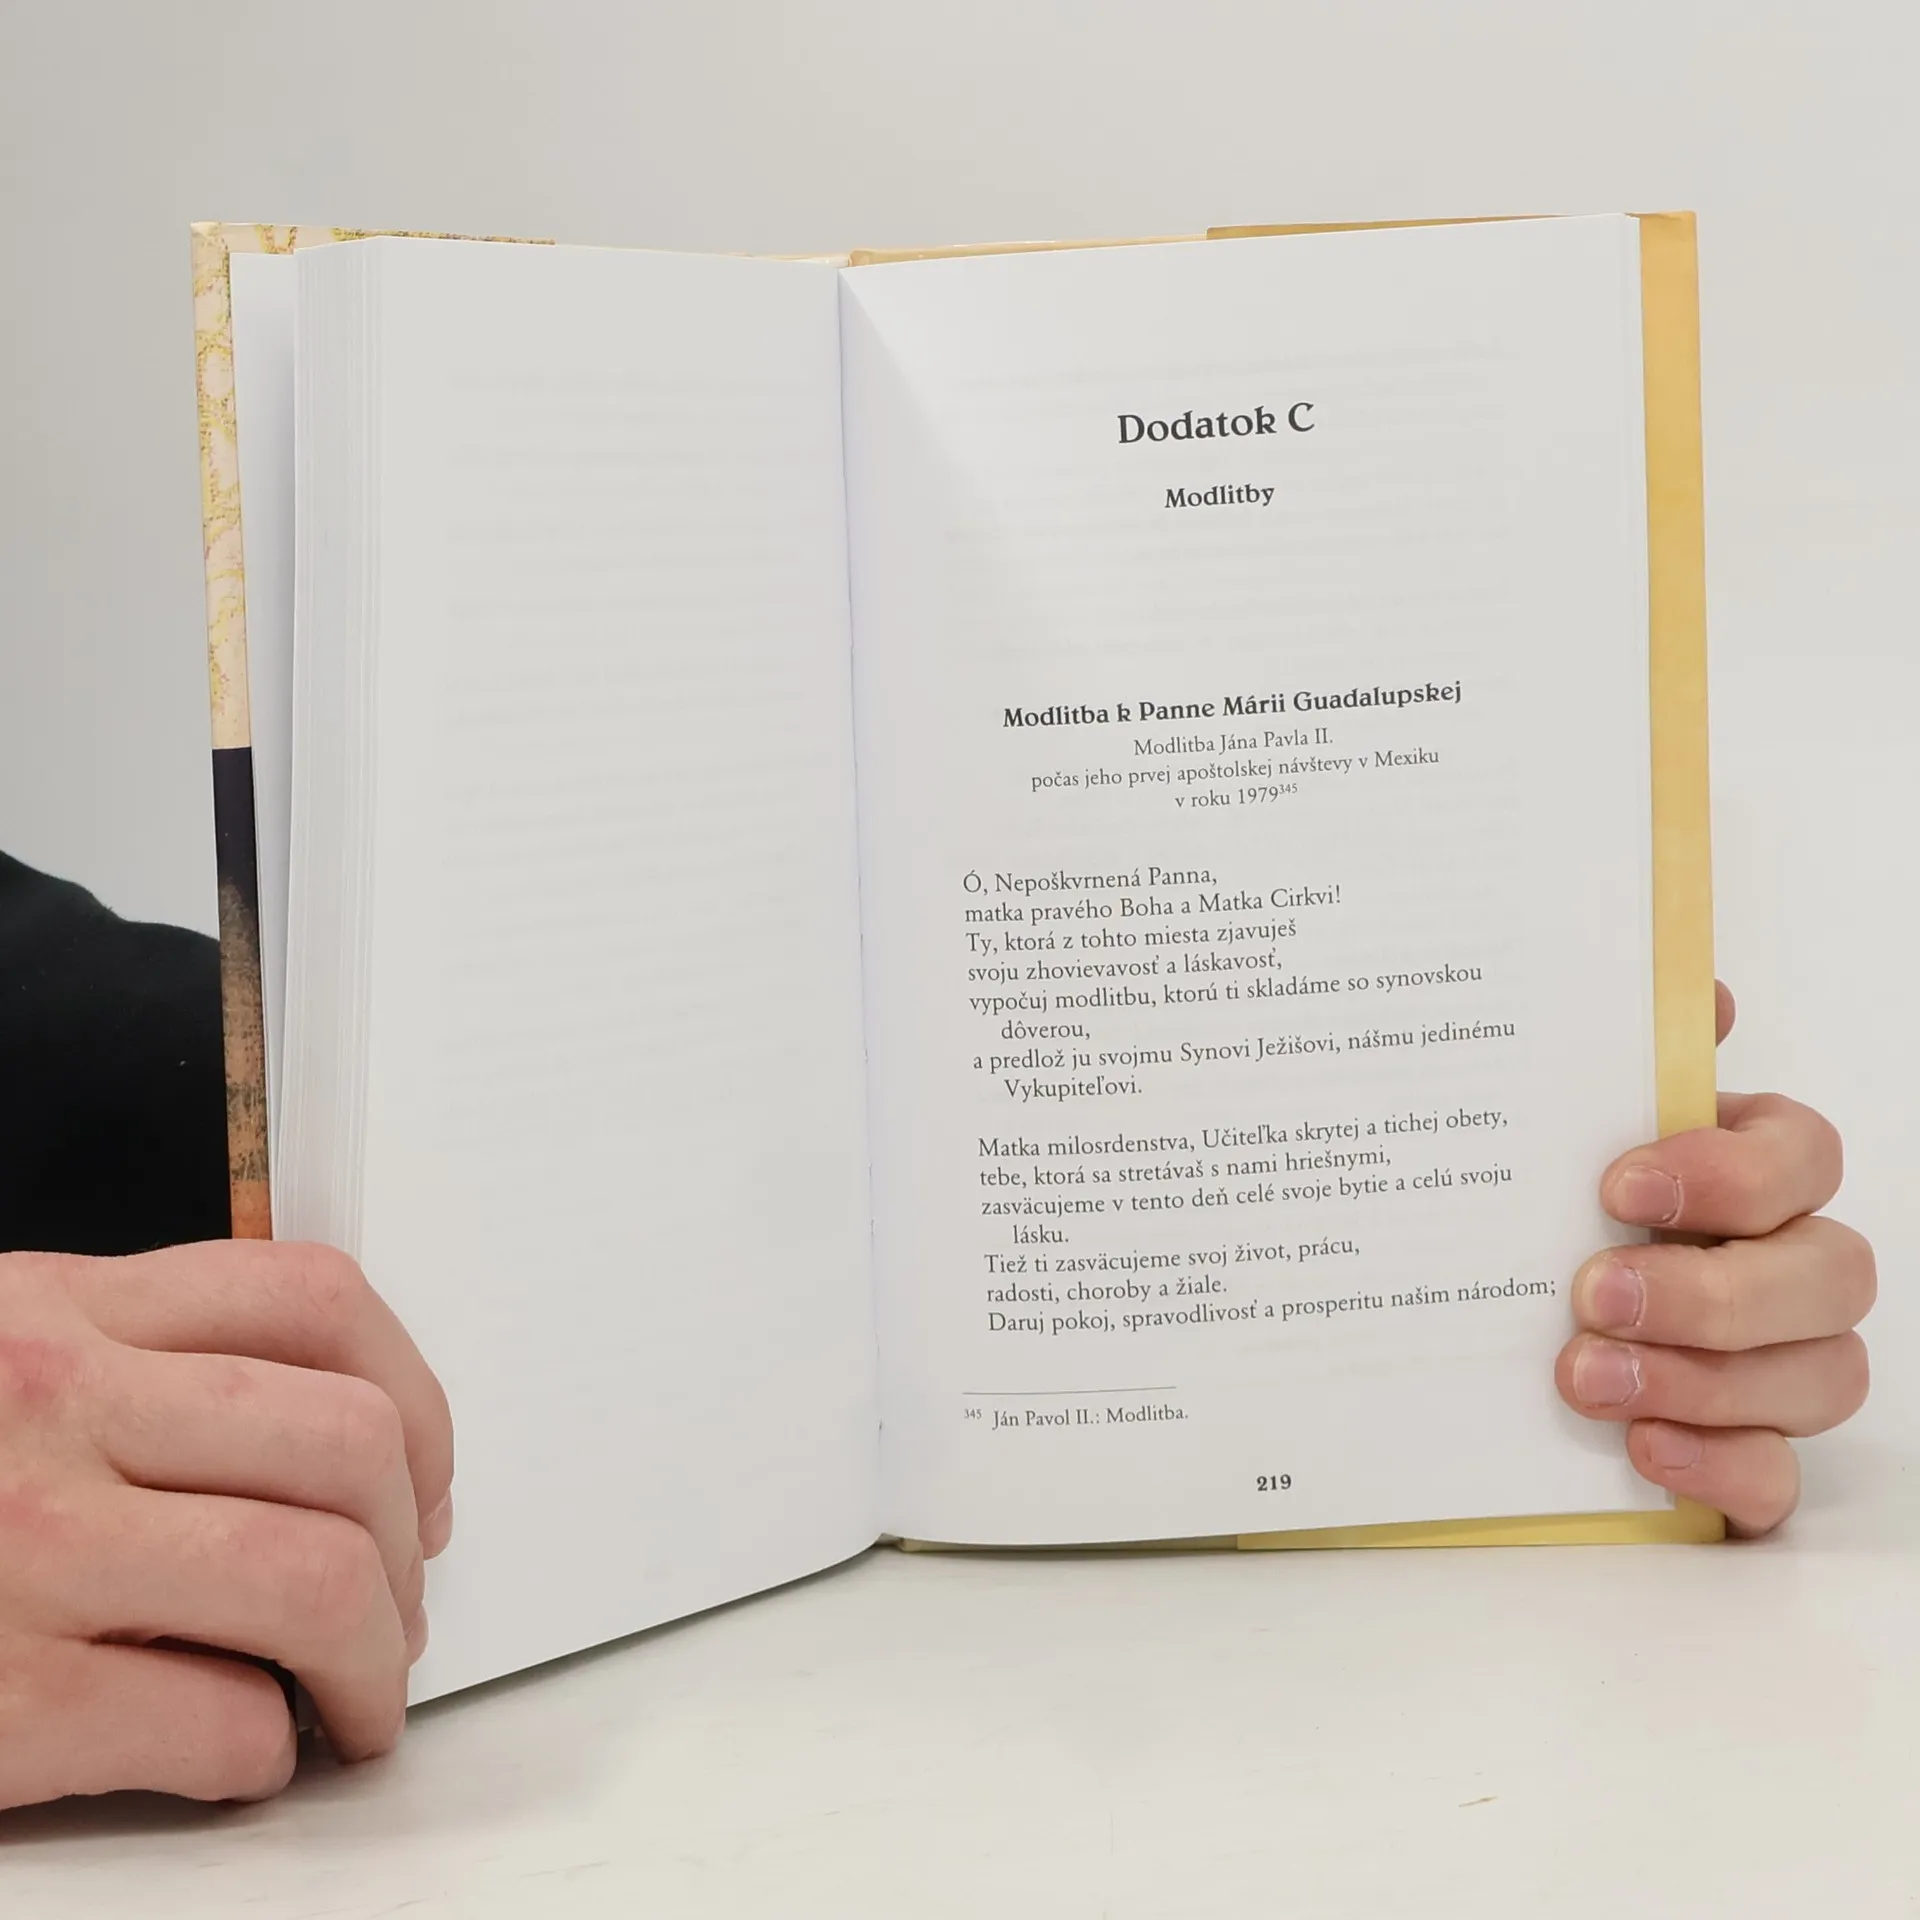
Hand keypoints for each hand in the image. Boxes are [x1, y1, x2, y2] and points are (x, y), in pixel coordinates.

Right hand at [0, 1241, 452, 1809]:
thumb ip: (137, 1364)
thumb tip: (333, 1452)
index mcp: (57, 1311)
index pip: (317, 1302)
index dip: (417, 1401)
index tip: (425, 1482)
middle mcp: (52, 1408)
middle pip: (347, 1446)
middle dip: (410, 1549)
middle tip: (399, 1611)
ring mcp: (24, 1551)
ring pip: (315, 1579)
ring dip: (377, 1661)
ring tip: (361, 1698)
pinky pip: (219, 1722)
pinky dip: (263, 1750)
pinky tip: (238, 1751)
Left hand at [1557, 983, 1873, 1534]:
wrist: (1493, 1330)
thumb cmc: (1556, 1210)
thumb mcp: (1565, 1129)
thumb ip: (1627, 1058)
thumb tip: (1700, 992)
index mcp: (1750, 1174)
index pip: (1803, 1156)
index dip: (1730, 1172)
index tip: (1618, 1186)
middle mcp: (1786, 1265)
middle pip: (1831, 1274)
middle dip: (1713, 1289)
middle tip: (1592, 1293)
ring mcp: (1777, 1366)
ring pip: (1819, 1376)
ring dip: (1704, 1379)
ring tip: (1582, 1375)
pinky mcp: (1745, 1456)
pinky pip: (1778, 1477)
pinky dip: (1719, 1464)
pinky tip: (1644, 1448)